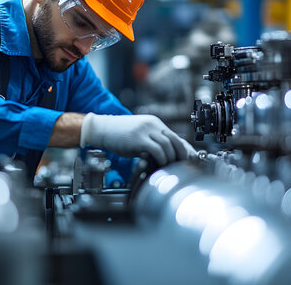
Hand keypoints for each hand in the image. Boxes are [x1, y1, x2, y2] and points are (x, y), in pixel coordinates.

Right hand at [80, 113, 195, 165]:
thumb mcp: (138, 136)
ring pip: (168, 144)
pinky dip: (161, 158)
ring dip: (171, 158)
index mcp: (154, 123)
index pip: (175, 136)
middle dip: (181, 154)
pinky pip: (157, 149)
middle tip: (182, 166)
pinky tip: (159, 164)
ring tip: (169, 167)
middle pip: (175, 139)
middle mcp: (152, 125)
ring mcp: (146, 130)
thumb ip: (151, 142)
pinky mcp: (139, 138)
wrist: (102, 129)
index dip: (184, 149)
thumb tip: (164, 156)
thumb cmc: (118, 135)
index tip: (189, 160)